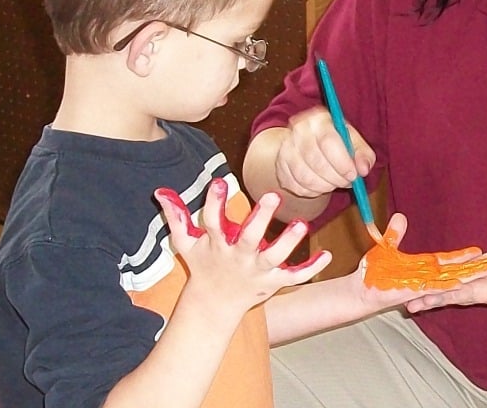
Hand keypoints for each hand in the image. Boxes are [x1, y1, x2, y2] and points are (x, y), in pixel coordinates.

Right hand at [155, 179, 331, 316]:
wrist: (213, 305)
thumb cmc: (204, 265)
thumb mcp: (187, 243)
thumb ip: (176, 216)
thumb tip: (160, 191)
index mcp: (218, 245)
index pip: (213, 222)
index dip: (214, 203)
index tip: (219, 181)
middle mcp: (239, 256)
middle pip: (249, 238)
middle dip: (260, 219)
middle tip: (272, 196)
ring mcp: (258, 271)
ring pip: (274, 258)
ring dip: (289, 242)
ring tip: (302, 224)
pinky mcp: (273, 281)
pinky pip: (294, 276)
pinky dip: (311, 268)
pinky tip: (327, 254)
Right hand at [274, 106, 375, 197]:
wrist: (309, 146)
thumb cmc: (337, 143)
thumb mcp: (354, 143)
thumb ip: (363, 154)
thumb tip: (363, 169)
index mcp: (319, 119)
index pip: (328, 140)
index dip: (342, 162)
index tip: (353, 175)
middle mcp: (298, 129)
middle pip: (315, 160)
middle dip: (335, 177)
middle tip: (347, 182)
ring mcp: (286, 148)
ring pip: (305, 176)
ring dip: (325, 186)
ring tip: (335, 182)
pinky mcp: (280, 167)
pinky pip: (297, 186)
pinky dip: (313, 191)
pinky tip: (321, 184)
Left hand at [346, 214, 486, 313]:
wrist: (361, 290)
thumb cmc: (373, 273)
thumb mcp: (387, 248)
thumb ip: (395, 234)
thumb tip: (400, 216)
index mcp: (423, 268)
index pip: (448, 262)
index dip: (464, 257)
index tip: (480, 252)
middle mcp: (427, 278)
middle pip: (456, 272)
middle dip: (476, 268)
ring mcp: (423, 285)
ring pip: (452, 280)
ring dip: (471, 275)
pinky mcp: (415, 291)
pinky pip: (435, 289)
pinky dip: (449, 286)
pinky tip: (462, 282)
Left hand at [405, 247, 486, 312]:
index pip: (470, 293)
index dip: (448, 295)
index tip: (428, 298)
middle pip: (456, 294)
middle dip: (432, 298)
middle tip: (405, 302)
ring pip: (457, 284)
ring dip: (435, 287)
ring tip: (412, 290)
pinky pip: (465, 271)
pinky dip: (448, 272)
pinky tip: (433, 270)